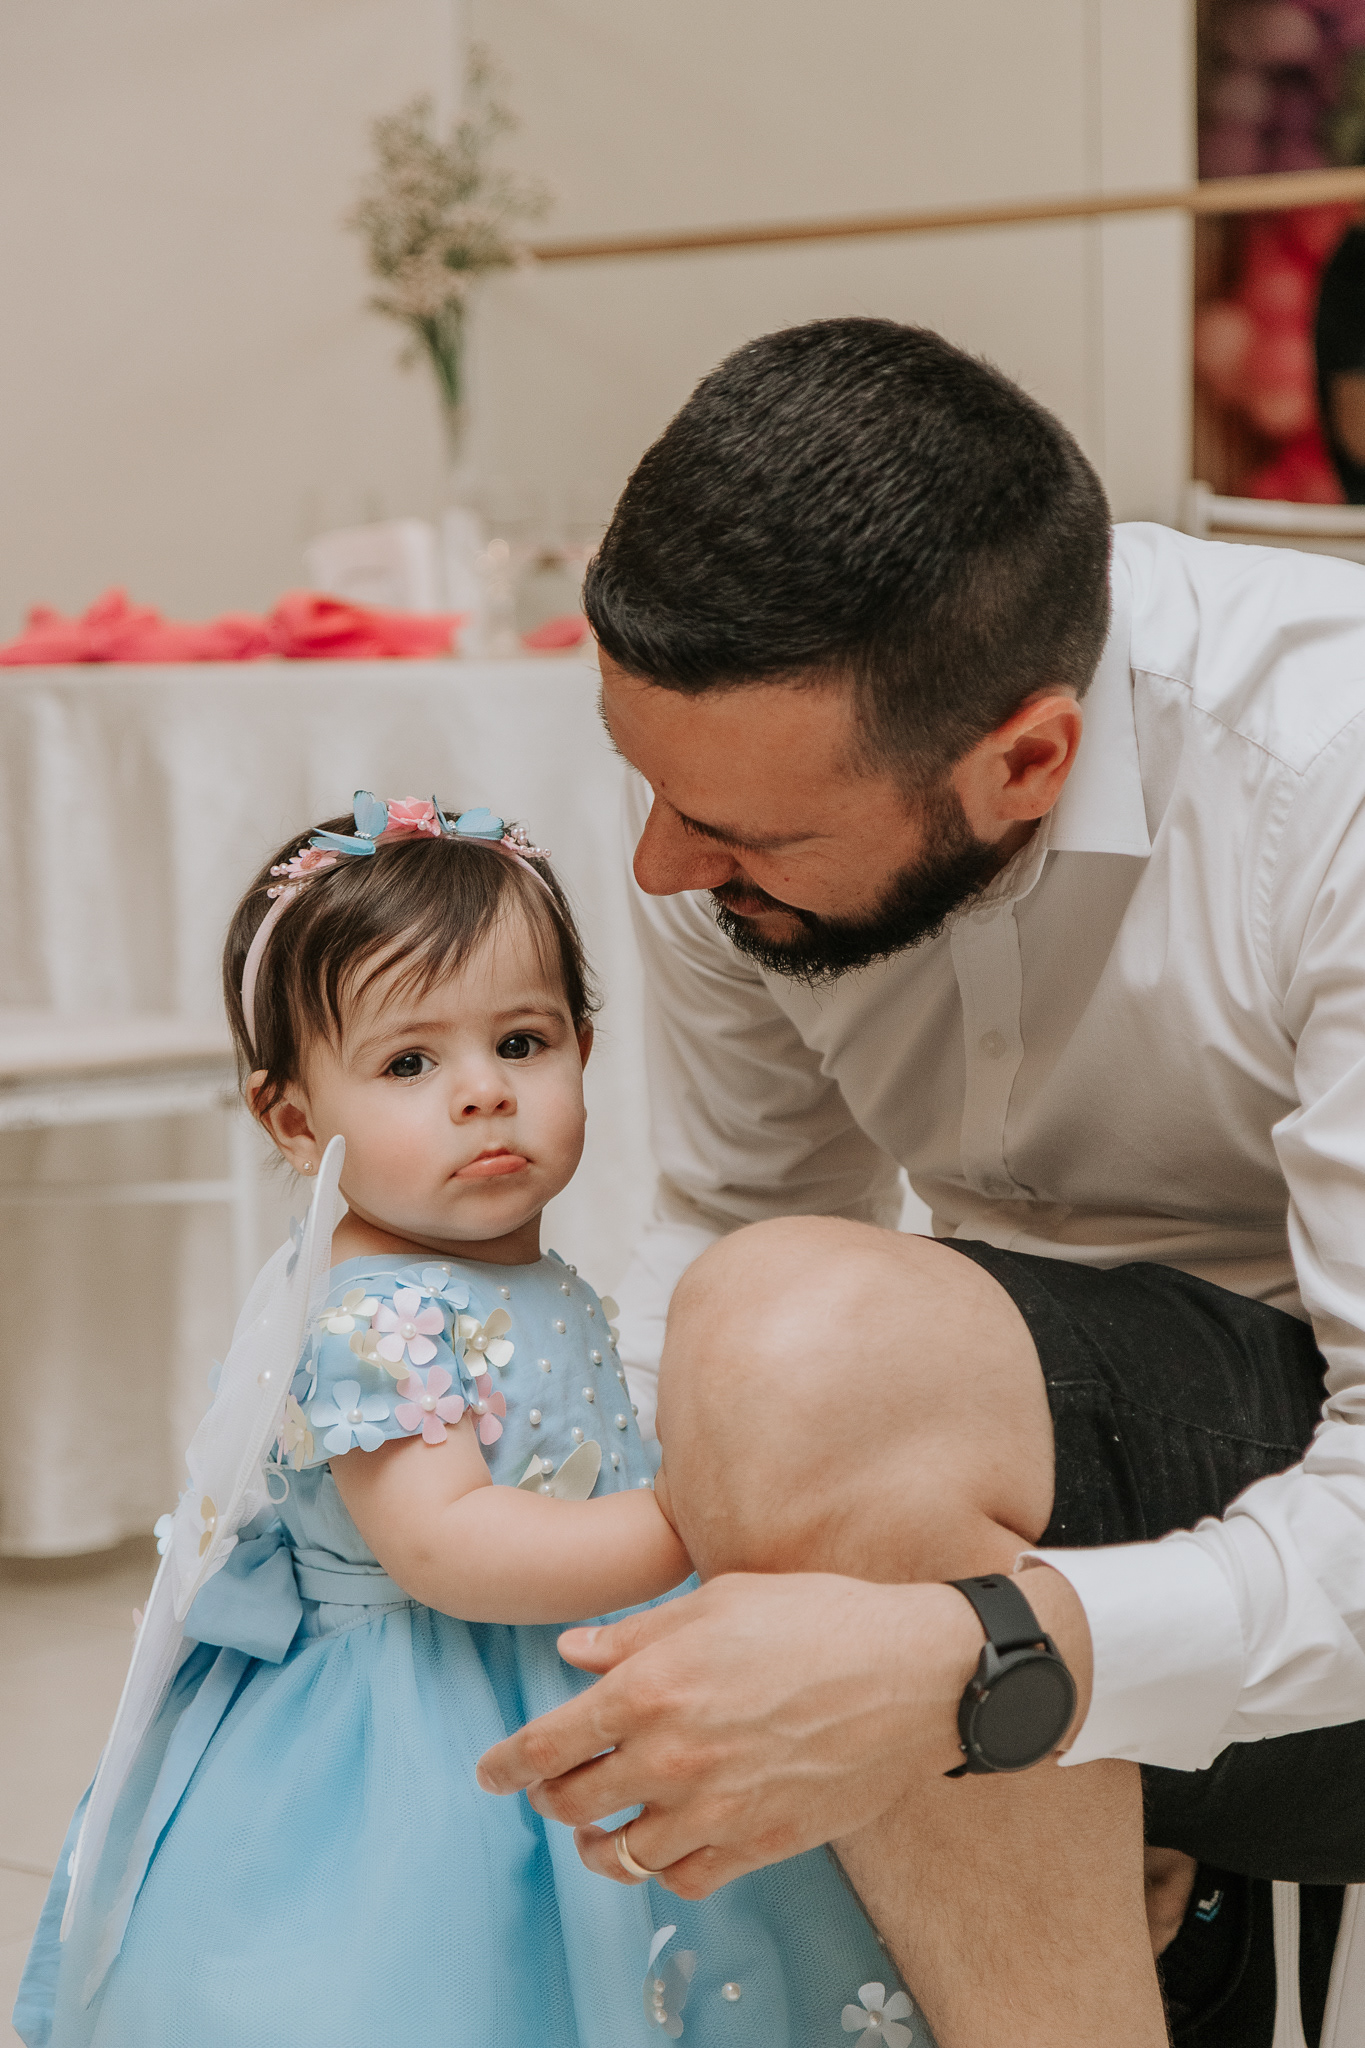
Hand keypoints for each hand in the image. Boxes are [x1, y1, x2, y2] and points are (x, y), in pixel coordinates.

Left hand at [476, 1570, 983, 1898]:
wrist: (912, 1673)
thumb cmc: (818, 1619)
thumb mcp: (717, 1600)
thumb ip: (635, 1633)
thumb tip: (573, 1652)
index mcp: (654, 1685)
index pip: (551, 1741)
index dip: (507, 1763)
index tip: (490, 1772)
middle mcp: (674, 1754)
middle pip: (574, 1803)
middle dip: (548, 1797)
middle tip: (548, 1789)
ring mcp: (716, 1808)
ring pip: (622, 1854)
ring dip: (597, 1844)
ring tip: (596, 1830)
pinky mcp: (760, 1843)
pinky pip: (684, 1879)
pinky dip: (662, 1868)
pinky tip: (664, 1845)